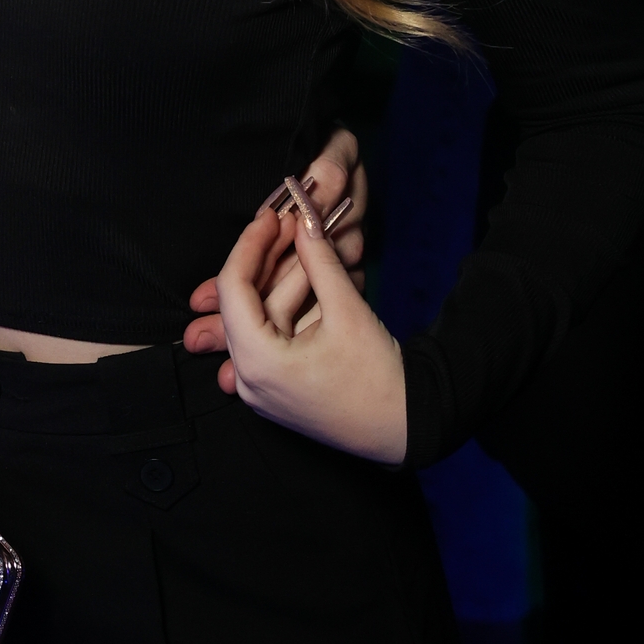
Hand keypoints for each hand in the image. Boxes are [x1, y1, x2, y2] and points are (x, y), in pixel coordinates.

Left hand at [185, 130, 365, 389]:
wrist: (409, 428)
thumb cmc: (380, 378)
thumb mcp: (348, 311)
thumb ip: (320, 260)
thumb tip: (304, 217)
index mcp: (257, 362)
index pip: (233, 288)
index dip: (251, 244)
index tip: (272, 216)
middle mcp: (249, 379)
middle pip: (246, 302)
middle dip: (270, 258)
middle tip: (292, 221)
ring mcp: (262, 388)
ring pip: (263, 317)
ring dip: (285, 279)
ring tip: (307, 241)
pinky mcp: (279, 388)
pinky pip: (275, 336)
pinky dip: (290, 306)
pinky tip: (310, 275)